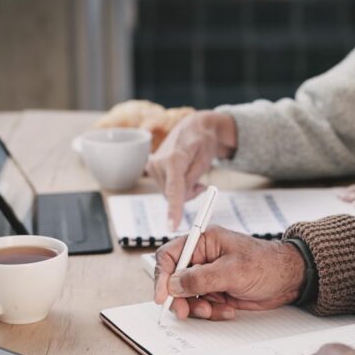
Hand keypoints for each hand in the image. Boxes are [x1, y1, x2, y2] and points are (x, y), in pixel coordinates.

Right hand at [146, 111, 236, 229]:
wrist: (193, 127)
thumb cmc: (202, 142)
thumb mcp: (204, 161)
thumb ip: (192, 181)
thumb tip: (181, 198)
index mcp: (174, 159)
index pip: (174, 190)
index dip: (174, 210)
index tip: (172, 226)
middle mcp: (158, 162)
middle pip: (174, 195)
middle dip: (188, 194)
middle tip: (200, 183)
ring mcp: (152, 165)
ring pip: (169, 194)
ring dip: (183, 190)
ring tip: (190, 172)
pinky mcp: (150, 168)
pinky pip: (166, 188)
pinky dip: (176, 186)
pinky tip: (181, 173)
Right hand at [153, 226, 305, 319]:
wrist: (290, 280)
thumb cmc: (267, 265)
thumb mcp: (233, 271)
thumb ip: (200, 278)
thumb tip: (173, 285)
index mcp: (204, 241)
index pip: (170, 255)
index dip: (162, 276)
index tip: (162, 297)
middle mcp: (203, 257)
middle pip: (175, 280)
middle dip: (180, 298)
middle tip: (185, 312)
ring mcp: (210, 275)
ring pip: (188, 296)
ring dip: (198, 307)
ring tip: (215, 309)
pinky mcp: (217, 290)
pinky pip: (203, 304)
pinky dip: (212, 311)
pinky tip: (229, 309)